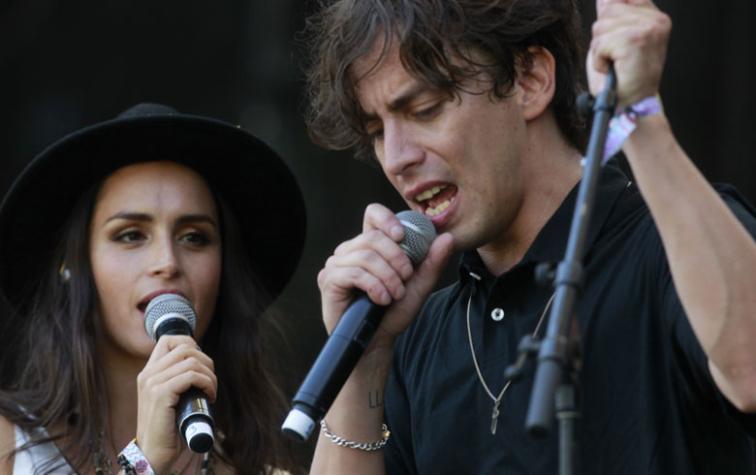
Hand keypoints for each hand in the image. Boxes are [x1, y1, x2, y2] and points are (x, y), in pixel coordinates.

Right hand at [135, 335, 216, 472]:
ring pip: (191, 360)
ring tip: (211, 391)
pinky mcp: (160, 394)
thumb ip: (178, 381)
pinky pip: (191, 376)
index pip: (168, 340)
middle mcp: (148, 374)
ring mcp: (152, 383)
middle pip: (185, 347)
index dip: (191, 345)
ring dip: (210, 374)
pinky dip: (207, 383)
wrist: (154, 454)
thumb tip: (202, 366)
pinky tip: (210, 395)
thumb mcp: (171, 398)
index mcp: (148, 372)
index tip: (202, 365)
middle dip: (206, 361)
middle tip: (211, 381)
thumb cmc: (168, 428)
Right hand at [317, 204, 453, 352]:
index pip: (373, 214)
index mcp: (370, 245)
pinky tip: (381, 299)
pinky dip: (374, 286)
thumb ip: (432, 262)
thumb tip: (447, 238)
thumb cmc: (394, 312)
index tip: (402, 237)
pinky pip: (354, 273)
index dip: (387, 219)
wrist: (378, 340)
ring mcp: (337, 263)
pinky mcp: (329, 279)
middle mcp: (350, 250)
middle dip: (396, 258)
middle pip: (373, 237)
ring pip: (366, 256)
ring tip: (395, 294)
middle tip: (405, 279)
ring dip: (388, 277)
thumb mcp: (419, 286)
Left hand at [587, 0, 670, 105]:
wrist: (630, 106)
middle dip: (602, 37)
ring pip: (601, 27)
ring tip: (615, 64)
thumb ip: (611, 16)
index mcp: (655, 17)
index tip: (611, 36)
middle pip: (607, 11)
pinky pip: (600, 43)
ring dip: (600, 50)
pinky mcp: (636, 41)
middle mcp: (656, 20)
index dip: (610, 11)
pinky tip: (612, 69)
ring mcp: (648, 29)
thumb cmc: (621, 77)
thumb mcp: (613, 39)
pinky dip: (600, 60)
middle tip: (615, 57)